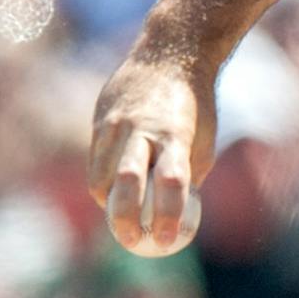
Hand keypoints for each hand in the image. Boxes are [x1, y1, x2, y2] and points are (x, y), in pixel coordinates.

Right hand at [87, 51, 217, 252]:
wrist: (169, 56)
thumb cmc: (194, 107)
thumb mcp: (203, 139)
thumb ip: (187, 175)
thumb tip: (175, 216)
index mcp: (176, 134)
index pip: (172, 181)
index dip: (169, 214)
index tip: (168, 240)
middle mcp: (142, 130)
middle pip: (126, 181)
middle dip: (125, 218)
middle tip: (133, 240)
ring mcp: (116, 126)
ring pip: (101, 178)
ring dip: (111, 203)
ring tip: (126, 212)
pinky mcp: (99, 123)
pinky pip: (95, 165)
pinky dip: (104, 184)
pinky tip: (115, 189)